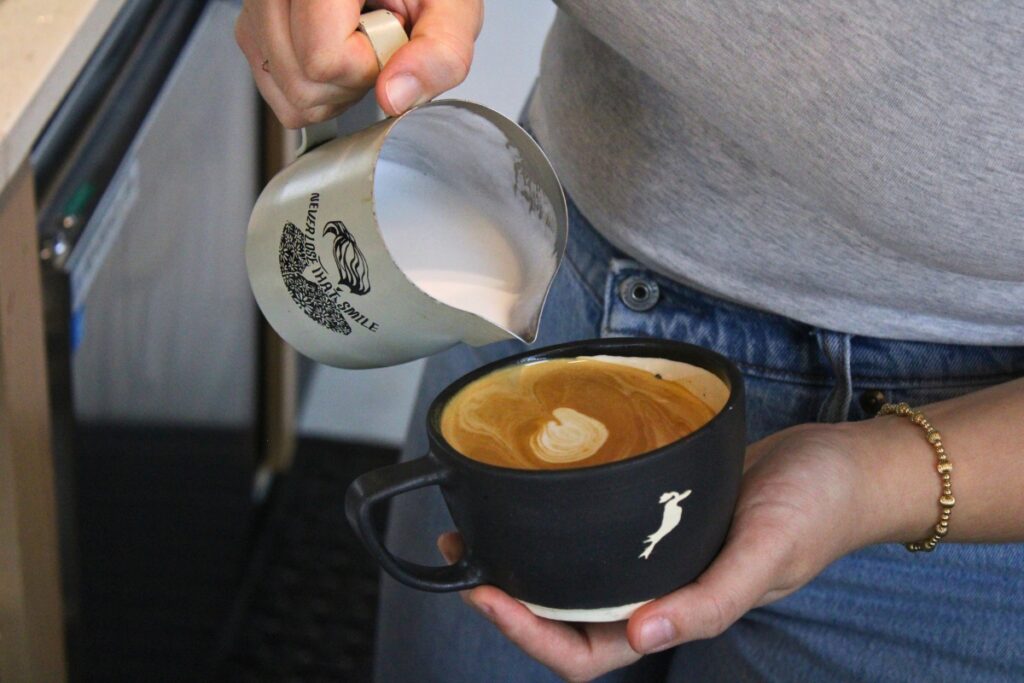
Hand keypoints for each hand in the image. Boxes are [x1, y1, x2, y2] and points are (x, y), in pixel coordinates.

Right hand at [235, 0, 482, 127]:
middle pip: (301, 84)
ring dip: (332, 89)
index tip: (388, 39)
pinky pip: (276, 92)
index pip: (324, 60)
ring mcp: (258, 9)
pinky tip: (336, 53)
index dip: (366, 67)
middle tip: (375, 43)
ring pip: (285, 95)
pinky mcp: (253, 29)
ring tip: (357, 44)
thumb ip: (439, 51)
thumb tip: (395, 96)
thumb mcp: (450, 6)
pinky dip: (313, 89)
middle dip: (349, 82)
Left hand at [438, 422, 894, 681]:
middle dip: (511, 597)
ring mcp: (655, 551)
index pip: (589, 652)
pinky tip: (537, 494)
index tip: (486, 594)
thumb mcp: (765, 555)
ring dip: (528, 560)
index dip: (532, 636)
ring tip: (482, 529)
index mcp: (678, 612)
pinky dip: (562, 521)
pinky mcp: (657, 511)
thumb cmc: (815, 511)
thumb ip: (709, 602)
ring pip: (578, 573)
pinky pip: (600, 528)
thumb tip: (644, 637)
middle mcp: (658, 587)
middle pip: (568, 616)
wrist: (842, 463)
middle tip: (465, 557)